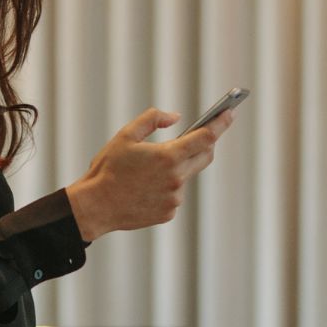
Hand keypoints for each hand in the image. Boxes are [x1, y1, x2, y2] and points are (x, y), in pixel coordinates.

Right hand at [66, 107, 235, 241]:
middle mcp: (177, 179)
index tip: (230, 113)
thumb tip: (176, 117)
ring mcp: (174, 198)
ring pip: (186, 176)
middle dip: (205, 143)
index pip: (206, 137)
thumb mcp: (126, 135)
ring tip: (149, 169)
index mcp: (169, 156)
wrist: (96, 207)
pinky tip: (144, 187)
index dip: (220, 124)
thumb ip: (153, 119)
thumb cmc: (108, 169)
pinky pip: (174, 194)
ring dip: (177, 168)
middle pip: (205, 156)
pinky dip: (166, 186)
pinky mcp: (168, 212)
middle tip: (198, 134)